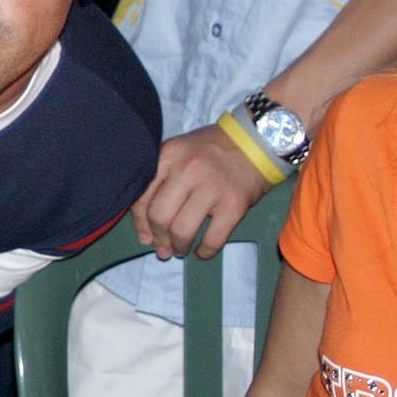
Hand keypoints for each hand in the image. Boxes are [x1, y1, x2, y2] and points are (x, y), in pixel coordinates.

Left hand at [131, 123, 271, 258]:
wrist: (255, 143)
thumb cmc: (210, 150)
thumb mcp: (178, 153)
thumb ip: (159, 182)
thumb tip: (147, 230)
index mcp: (168, 155)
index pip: (142, 196)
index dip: (141, 222)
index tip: (146, 236)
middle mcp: (187, 170)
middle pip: (159, 216)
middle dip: (159, 238)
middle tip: (164, 246)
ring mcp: (212, 187)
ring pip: (182, 230)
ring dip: (179, 247)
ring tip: (180, 249)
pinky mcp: (234, 204)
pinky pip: (213, 239)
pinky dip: (205, 252)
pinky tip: (202, 252)